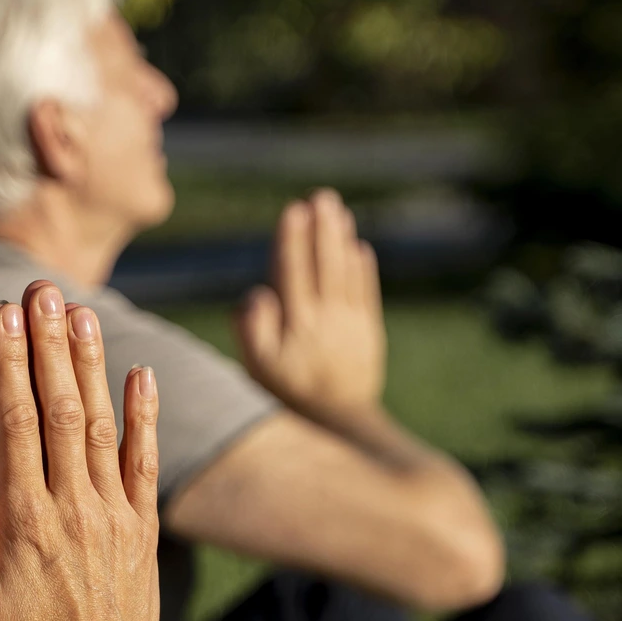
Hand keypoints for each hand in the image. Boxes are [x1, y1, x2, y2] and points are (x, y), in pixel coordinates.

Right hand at [0, 279, 160, 620]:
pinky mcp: (143, 528)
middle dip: (47, 345)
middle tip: (40, 289)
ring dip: (89, 365)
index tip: (0, 315)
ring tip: (80, 311)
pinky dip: (143, 416)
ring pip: (98, 425)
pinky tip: (139, 374)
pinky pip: (144, 462)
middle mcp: (70, 507)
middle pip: (55, 409)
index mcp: (22, 520)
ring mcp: (111, 514)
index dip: (5, 365)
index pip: (10, 424)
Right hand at [235, 189, 385, 423]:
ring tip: (339, 212)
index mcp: (297, 325)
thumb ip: (252, 329)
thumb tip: (257, 292)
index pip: (293, 273)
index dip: (293, 240)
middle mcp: (326, 320)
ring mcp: (351, 325)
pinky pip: (366, 293)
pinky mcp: (368, 332)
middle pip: (324, 266)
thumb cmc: (286, 393)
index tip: (294, 210)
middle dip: (322, 229)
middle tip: (321, 198)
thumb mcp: (258, 367)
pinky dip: (363, 269)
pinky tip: (359, 247)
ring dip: (342, 240)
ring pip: (346, 274)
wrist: (336, 422)